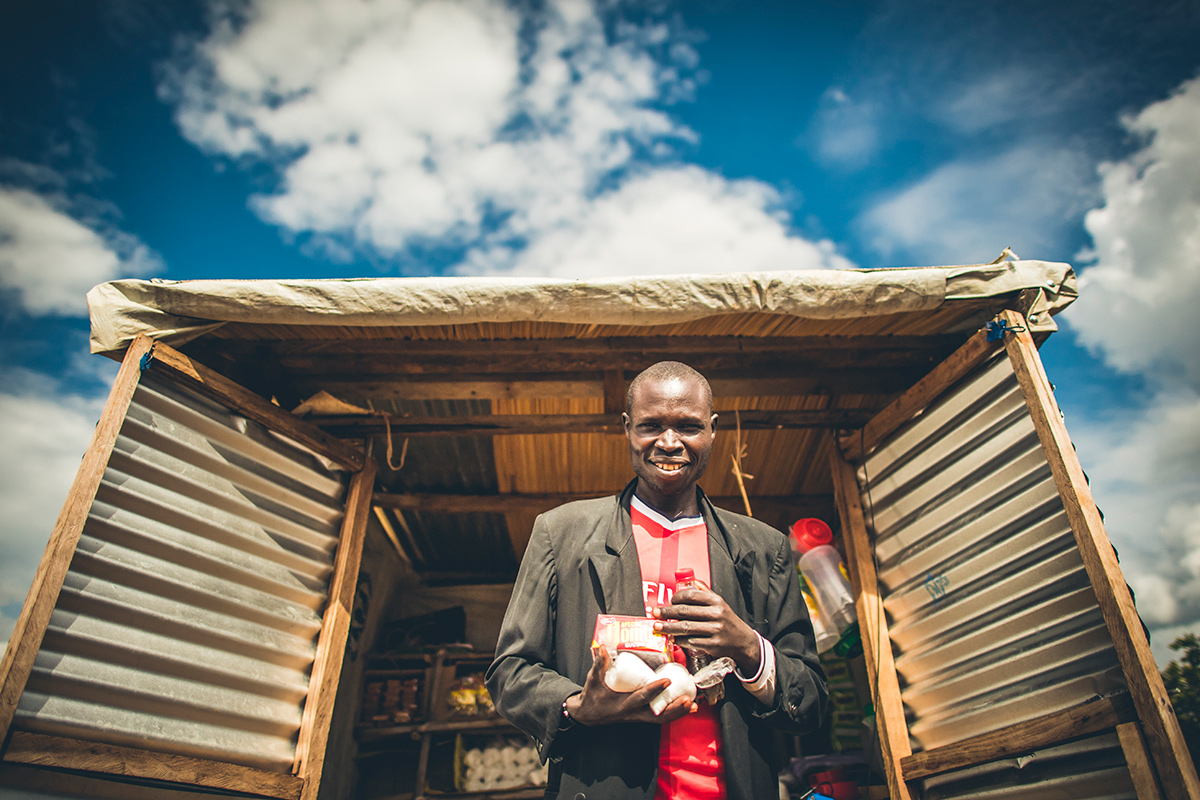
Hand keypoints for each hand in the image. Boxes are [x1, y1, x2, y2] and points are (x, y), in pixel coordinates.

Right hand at [565, 646, 695, 725]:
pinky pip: (660, 717)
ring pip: (662, 718)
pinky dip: (674, 713)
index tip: (666, 680)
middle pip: (658, 715)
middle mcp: (634, 713)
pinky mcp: (642, 716)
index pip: (641, 697)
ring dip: (678, 713)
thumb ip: (600, 664)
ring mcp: (639, 716)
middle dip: (674, 708)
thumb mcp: (593, 680)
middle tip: (688, 699)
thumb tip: (603, 647)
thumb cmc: (593, 696)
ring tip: (692, 704)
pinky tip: (686, 707)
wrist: (589, 714)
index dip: (654, 690)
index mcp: (623, 704)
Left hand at [653, 586, 760, 675]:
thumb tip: (691, 582)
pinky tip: (673, 638)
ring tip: (658, 626)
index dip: (677, 597)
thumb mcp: (720, 604)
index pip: (692, 595)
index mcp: (717, 601)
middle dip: (667, 612)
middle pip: (685, 611)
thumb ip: (705, 593)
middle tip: (655, 613)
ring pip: (686, 627)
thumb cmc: (728, 621)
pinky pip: (691, 641)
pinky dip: (679, 640)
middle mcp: (717, 614)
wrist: (743, 642)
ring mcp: (715, 630)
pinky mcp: (713, 645)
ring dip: (669, 627)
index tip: (669, 601)